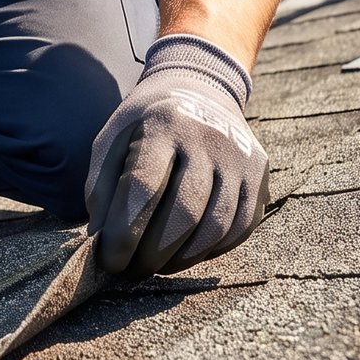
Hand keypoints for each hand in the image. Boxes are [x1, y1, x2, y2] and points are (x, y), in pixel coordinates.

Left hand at [84, 34, 267, 277]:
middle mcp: (206, 139)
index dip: (124, 232)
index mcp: (162, 124)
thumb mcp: (112, 137)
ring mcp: (239, 156)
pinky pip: (241, 227)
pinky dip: (212, 250)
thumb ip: (100, 186)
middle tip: (131, 271)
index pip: (143, 187)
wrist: (199, 88)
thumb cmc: (146, 122)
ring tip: (156, 266)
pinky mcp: (260, 173)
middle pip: (184, 212)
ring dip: (182, 258)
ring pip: (215, 226)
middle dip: (152, 253)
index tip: (109, 260)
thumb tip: (100, 242)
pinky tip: (187, 253)